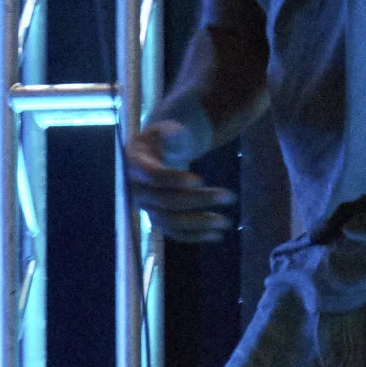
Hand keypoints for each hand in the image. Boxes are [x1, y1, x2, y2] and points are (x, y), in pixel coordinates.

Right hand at [126, 118, 234, 241]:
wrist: (160, 153)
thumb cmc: (166, 139)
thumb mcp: (167, 130)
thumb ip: (170, 133)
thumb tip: (172, 134)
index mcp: (136, 165)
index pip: (152, 176)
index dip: (173, 179)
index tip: (199, 179)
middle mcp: (137, 190)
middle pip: (165, 201)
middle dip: (197, 200)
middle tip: (229, 196)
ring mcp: (148, 208)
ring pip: (169, 222)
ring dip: (198, 223)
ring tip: (226, 222)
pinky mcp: (160, 219)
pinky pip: (174, 232)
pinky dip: (195, 236)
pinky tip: (216, 235)